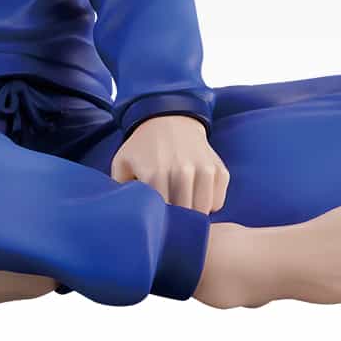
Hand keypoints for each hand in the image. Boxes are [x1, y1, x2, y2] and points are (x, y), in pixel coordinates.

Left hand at [111, 115, 228, 213]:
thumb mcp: (122, 163)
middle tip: (170, 215)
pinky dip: (209, 203)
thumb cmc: (143, 147)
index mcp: (155, 173)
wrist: (169, 118)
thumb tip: (126, 217)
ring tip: (182, 203)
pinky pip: (218, 202)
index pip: (162, 216)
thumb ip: (120, 191)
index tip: (155, 220)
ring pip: (204, 212)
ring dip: (194, 213)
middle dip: (177, 221)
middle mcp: (182, 171)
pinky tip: (196, 192)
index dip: (158, 222)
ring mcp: (204, 170)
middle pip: (184, 217)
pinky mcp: (220, 170)